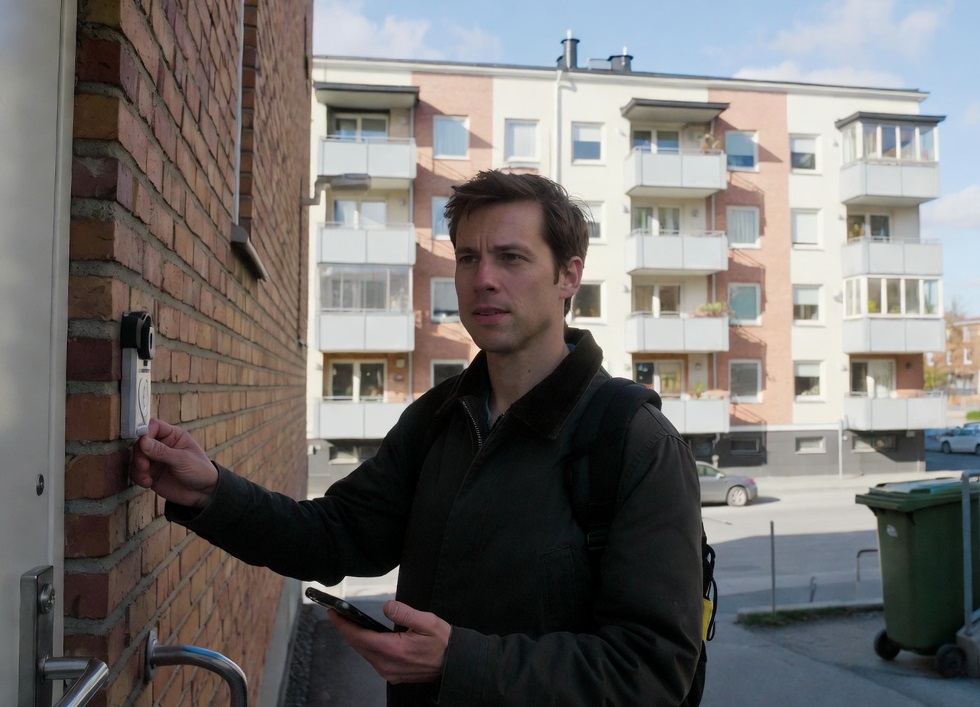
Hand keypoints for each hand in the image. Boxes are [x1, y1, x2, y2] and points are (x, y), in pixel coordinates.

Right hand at [129, 418, 217, 508]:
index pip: (153, 426)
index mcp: (173, 436)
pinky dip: (138, 477)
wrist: (203, 493)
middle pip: (141, 442)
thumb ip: (162, 451)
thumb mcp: (182, 459)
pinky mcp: (151, 473)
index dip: (145, 432)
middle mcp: (162, 446)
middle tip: (144, 466)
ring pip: (136, 458)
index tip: (143, 443)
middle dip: (139, 454)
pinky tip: (148, 483)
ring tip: (146, 478)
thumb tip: (142, 441)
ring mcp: (156, 460)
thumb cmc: (200, 471)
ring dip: (137, 468)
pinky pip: (136, 472)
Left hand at [327, 600, 450, 683]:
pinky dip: (365, 646)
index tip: (333, 613)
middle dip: (346, 629)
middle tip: (337, 614)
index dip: (344, 625)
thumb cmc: (442, 642)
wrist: (453, 664)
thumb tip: (387, 606)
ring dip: (355, 638)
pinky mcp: (393, 674)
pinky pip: (372, 659)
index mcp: (394, 650)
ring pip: (364, 653)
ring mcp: (389, 671)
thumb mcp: (427, 621)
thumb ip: (405, 613)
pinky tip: (366, 636)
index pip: (360, 637)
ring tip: (348, 622)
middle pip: (358, 646)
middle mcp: (388, 664)